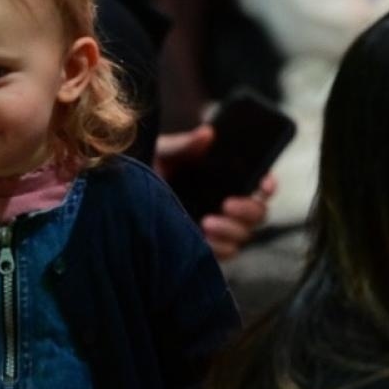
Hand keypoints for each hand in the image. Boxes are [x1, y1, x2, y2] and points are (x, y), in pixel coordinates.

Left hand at [155, 126, 275, 260]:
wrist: (121, 202)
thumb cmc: (145, 174)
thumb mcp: (162, 155)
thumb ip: (184, 145)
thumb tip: (207, 133)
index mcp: (225, 181)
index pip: (260, 184)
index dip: (268, 184)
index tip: (264, 182)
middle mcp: (227, 206)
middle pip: (259, 213)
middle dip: (249, 209)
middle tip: (226, 203)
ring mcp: (218, 230)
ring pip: (244, 236)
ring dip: (231, 230)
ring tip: (206, 222)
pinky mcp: (205, 250)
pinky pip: (225, 254)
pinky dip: (218, 248)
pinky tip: (202, 239)